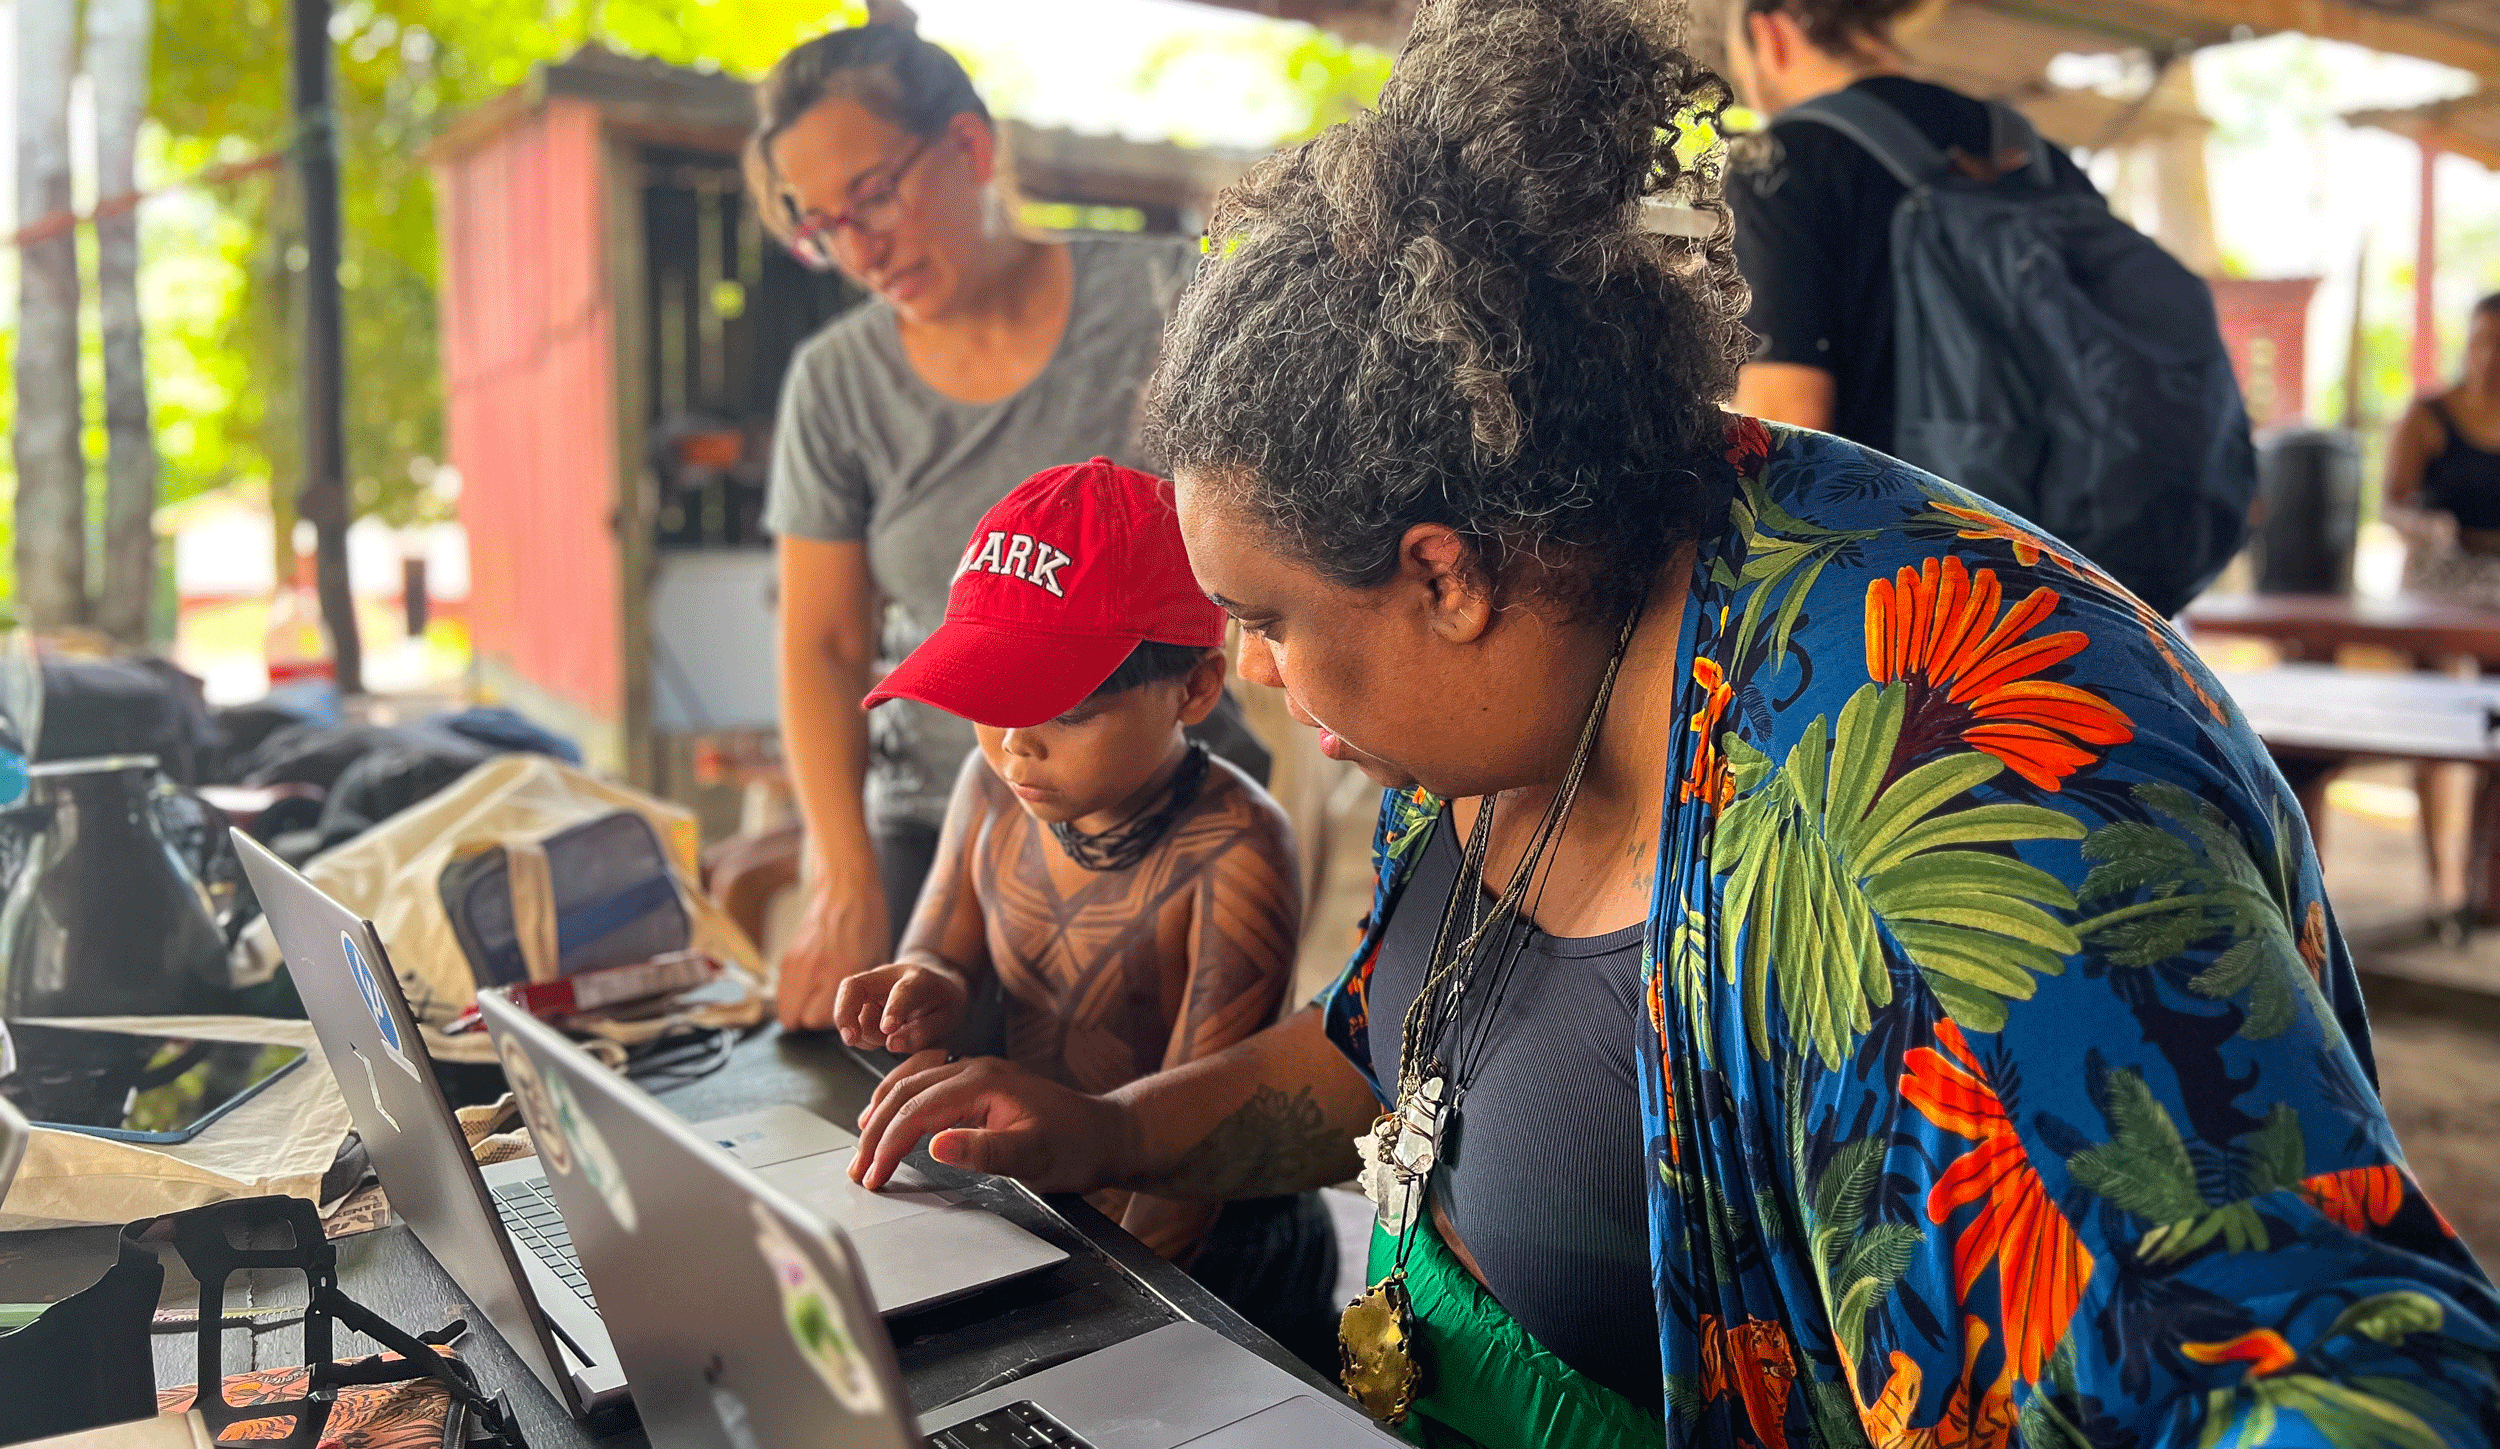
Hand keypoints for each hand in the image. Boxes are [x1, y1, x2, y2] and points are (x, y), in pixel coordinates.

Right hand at [776, 883, 890, 1031]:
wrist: (846, 891)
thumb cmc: (868, 923)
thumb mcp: (877, 961)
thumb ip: (863, 991)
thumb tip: (856, 1015)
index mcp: (841, 971)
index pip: (820, 1020)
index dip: (833, 1022)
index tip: (845, 1012)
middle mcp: (814, 969)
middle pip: (799, 1019)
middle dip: (813, 1019)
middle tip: (829, 1007)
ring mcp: (796, 963)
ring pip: (785, 1009)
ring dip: (799, 1009)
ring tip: (817, 998)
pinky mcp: (787, 957)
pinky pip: (782, 992)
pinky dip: (792, 995)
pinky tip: (809, 986)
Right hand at [830, 962, 968, 1053]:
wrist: (933, 983)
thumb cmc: (941, 1001)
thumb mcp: (948, 1017)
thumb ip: (924, 1031)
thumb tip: (893, 1044)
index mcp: (918, 980)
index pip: (903, 991)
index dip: (894, 1009)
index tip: (888, 1029)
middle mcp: (887, 978)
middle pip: (853, 987)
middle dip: (845, 1014)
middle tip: (851, 1039)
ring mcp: (870, 988)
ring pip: (853, 1014)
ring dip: (866, 1035)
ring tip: (891, 1036)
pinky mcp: (859, 1001)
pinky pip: (851, 1023)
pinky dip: (861, 1037)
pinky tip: (879, 1037)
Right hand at [850, 1051, 1129, 1193]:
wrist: (1107, 1133)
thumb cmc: (1075, 1147)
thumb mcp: (1033, 1157)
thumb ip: (984, 1151)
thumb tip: (935, 1144)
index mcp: (983, 1082)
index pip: (917, 1110)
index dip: (889, 1144)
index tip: (872, 1176)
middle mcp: (974, 1068)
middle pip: (905, 1092)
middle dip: (876, 1131)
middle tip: (858, 1170)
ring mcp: (975, 1072)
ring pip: (910, 1082)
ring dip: (881, 1111)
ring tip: (862, 1145)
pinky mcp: (978, 1084)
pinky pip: (925, 1082)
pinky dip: (899, 1099)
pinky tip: (887, 1113)